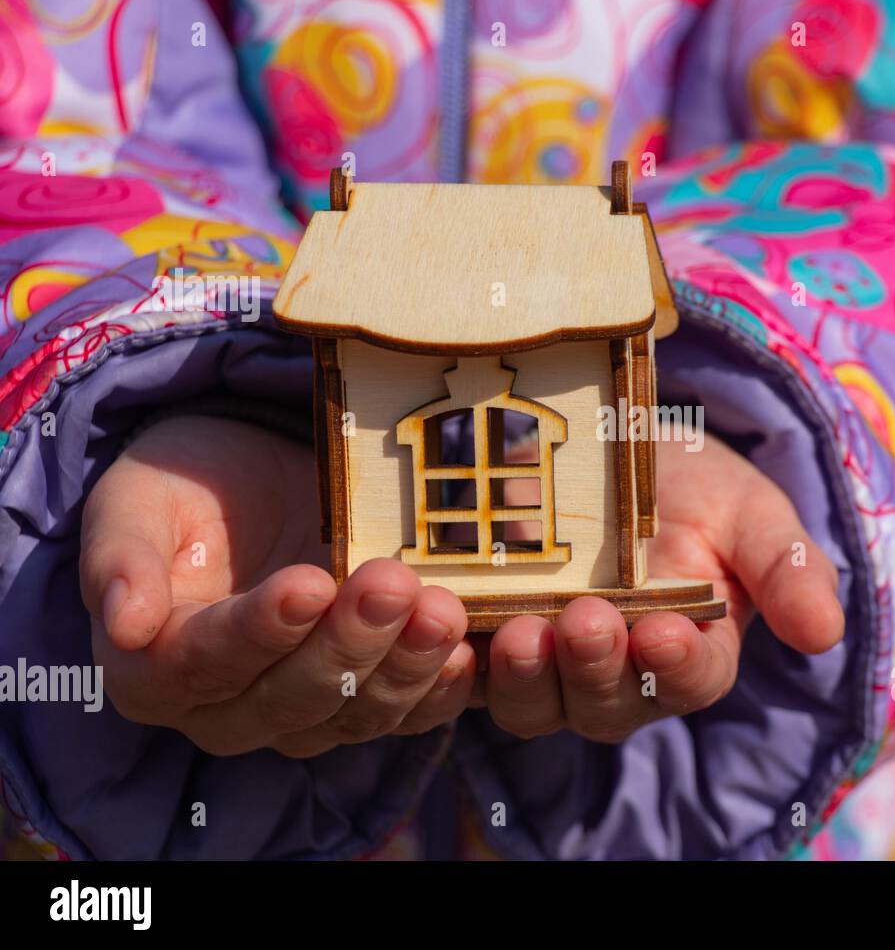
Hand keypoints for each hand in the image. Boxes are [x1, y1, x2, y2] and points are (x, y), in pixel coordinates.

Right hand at [80, 415, 474, 756]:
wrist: (258, 485)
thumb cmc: (188, 489)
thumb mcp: (137, 500)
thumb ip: (121, 557)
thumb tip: (124, 624)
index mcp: (159, 669)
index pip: (206, 664)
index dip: (258, 631)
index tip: (307, 583)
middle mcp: (231, 710)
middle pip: (291, 699)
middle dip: (347, 643)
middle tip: (391, 583)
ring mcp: (308, 713)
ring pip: (356, 714)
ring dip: (405, 666)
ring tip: (442, 609)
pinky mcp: (369, 698)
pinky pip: (408, 715)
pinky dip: (440, 690)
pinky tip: (466, 652)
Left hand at [479, 433, 843, 742]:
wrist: (619, 453)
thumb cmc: (698, 489)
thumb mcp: (753, 514)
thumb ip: (790, 569)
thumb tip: (824, 633)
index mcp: (691, 656)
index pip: (690, 681)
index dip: (676, 668)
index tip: (665, 633)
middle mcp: (619, 676)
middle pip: (606, 706)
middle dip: (596, 670)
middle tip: (588, 622)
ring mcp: (548, 661)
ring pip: (532, 703)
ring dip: (525, 677)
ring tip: (519, 629)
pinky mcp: (483, 636)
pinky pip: (463, 673)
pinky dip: (452, 665)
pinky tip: (447, 626)